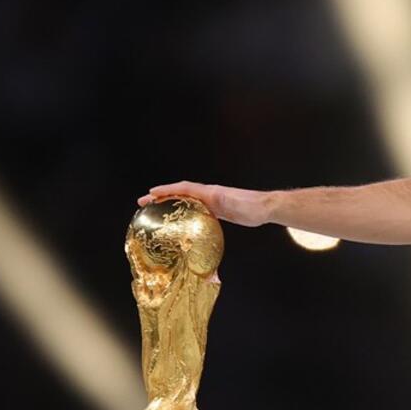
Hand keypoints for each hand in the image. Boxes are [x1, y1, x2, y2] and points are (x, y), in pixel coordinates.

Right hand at [138, 181, 271, 227]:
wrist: (265, 208)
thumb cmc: (250, 204)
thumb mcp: (231, 201)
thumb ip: (219, 198)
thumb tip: (208, 196)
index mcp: (209, 192)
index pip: (182, 188)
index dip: (165, 190)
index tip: (150, 194)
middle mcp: (209, 195)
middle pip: (181, 194)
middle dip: (162, 198)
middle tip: (145, 204)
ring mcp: (213, 203)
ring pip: (187, 202)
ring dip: (172, 205)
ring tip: (157, 212)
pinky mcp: (219, 211)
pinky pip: (197, 211)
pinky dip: (186, 213)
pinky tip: (182, 221)